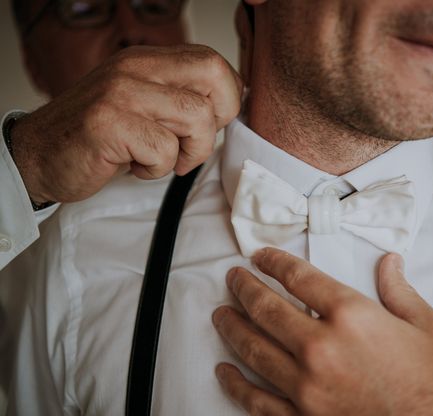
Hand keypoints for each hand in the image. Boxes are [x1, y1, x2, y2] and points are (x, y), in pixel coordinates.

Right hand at [11, 44, 241, 203]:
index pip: (213, 62)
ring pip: (196, 117)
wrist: (38, 156)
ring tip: (161, 160)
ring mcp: (120, 93)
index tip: (207, 125)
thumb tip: (228, 108)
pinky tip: (135, 167)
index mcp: (147, 61)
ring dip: (189, 152)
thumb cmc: (98, 137)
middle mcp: (134, 68)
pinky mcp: (108, 124)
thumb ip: (178, 99)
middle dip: (218, 119)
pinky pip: (164, 150)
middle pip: (214, 76)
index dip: (226, 99)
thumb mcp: (142, 106)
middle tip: (192, 143)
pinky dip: (158, 170)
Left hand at [213, 248, 432, 415]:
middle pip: (267, 309)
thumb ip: (399, 290)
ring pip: (254, 350)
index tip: (261, 257)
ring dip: (232, 328)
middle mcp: (322, 348)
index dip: (275, 262)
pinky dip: (235, 386)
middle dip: (245, 288)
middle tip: (234, 279)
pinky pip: (256, 402)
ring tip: (221, 314)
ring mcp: (307, 389)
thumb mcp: (428, 326)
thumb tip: (389, 262)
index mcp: (352, 317)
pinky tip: (223, 372)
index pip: (300, 278)